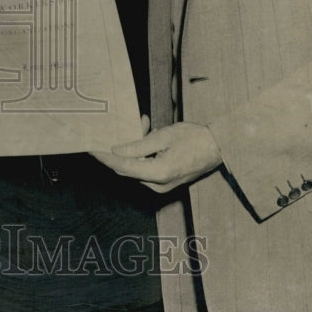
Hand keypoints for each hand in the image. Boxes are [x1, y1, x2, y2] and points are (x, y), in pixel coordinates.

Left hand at [91, 121, 221, 192]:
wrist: (220, 148)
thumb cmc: (195, 139)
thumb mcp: (164, 136)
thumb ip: (139, 145)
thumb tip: (116, 150)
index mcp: (158, 174)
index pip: (122, 166)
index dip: (104, 156)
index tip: (90, 147)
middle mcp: (158, 184)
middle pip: (127, 168)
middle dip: (117, 149)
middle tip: (109, 130)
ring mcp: (163, 185)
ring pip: (136, 166)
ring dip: (133, 147)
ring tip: (141, 125)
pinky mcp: (166, 181)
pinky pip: (146, 167)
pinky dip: (143, 153)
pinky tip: (148, 133)